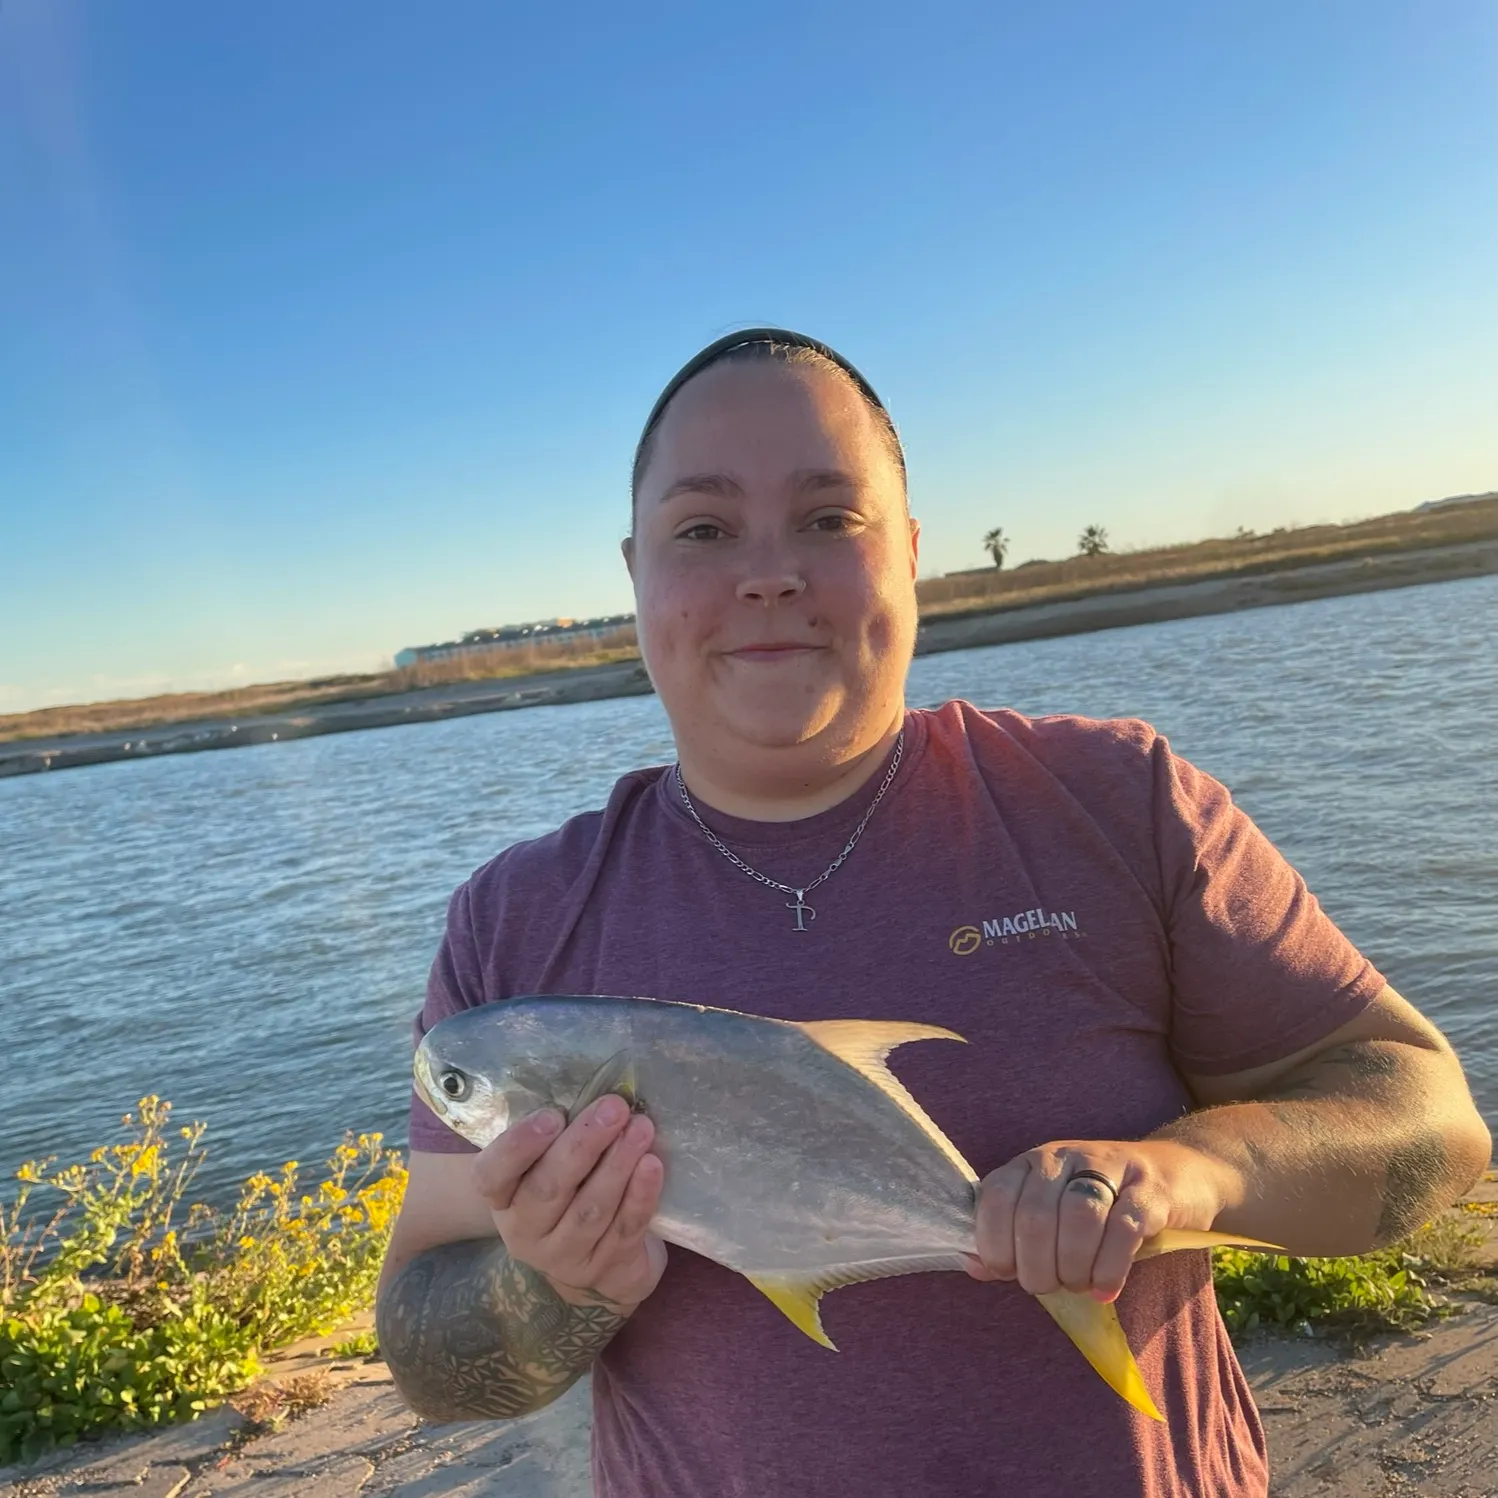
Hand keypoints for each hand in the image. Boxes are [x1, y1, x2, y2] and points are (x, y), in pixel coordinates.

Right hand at [472, 1093, 666, 1310]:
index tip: (552, 1115)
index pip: (492, 1175)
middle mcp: (524, 1231)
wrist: (594, 1254)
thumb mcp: (547, 1162)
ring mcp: (563, 1256)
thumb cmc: (569, 1187)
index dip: (518, 1146)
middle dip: (584, 1144)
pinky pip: (624, 1229)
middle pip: (548, 1188)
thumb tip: (595, 1086)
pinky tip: (652, 1165)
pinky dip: (640, 1196)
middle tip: (614, 1108)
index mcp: (502, 1197)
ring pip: (590, 1210)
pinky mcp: (604, 1270)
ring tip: (641, 1128)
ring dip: (618, 1165)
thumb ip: (557, 1133)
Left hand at [966, 1138, 1231, 1301]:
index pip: (995, 1197)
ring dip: (1074, 1267)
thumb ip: (1011, 1237)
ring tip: (1079, 1285)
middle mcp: (1064, 1157)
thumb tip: (973, 1266)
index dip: (994, 1244)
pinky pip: (1124, 1228)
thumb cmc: (1100, 1204)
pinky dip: (1109, 1268)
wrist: (1176, 1173)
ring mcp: (1109, 1167)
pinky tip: (1105, 1288)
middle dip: (1037, 1267)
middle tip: (1050, 1285)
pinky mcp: (1150, 1189)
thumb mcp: (1050, 1211)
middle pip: (1036, 1215)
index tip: (1008, 1273)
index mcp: (1031, 1162)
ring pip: (1079, 1218)